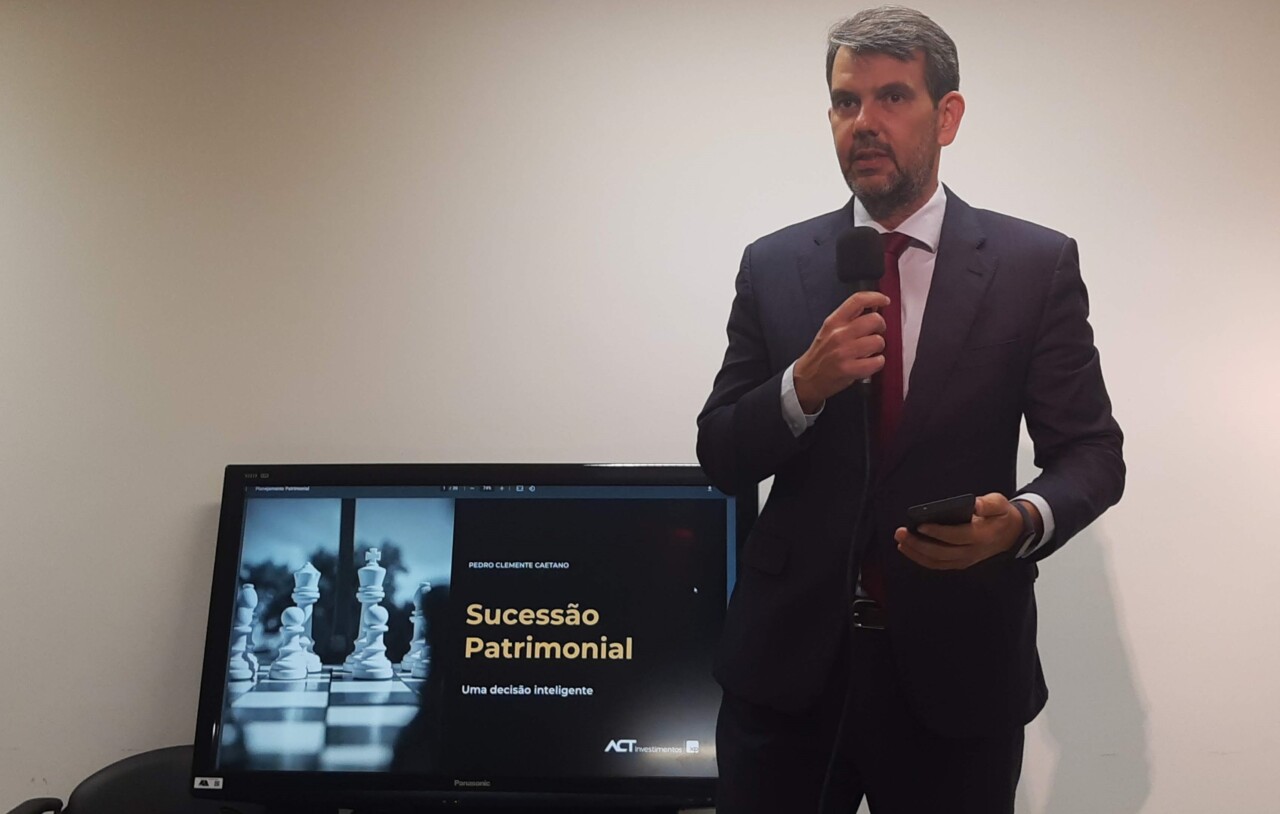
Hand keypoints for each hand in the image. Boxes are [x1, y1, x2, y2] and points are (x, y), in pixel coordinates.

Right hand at [792, 291, 890, 411]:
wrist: (807, 377)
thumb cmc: (821, 355)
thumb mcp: (829, 330)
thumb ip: (848, 318)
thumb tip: (872, 308)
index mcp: (834, 322)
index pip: (857, 300)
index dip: (876, 297)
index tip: (884, 301)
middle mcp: (839, 334)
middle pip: (874, 319)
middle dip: (881, 326)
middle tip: (876, 332)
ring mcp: (843, 352)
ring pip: (878, 341)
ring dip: (878, 347)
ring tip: (870, 350)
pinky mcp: (849, 369)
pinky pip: (877, 362)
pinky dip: (878, 362)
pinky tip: (870, 362)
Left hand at [894, 493, 1029, 569]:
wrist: (1011, 533)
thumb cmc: (1001, 516)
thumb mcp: (1000, 504)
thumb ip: (989, 504)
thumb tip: (976, 504)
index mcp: (981, 536)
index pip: (956, 536)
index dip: (937, 532)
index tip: (920, 525)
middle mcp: (972, 552)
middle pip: (942, 552)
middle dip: (919, 544)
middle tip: (901, 533)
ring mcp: (965, 560)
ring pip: (937, 561)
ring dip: (916, 553)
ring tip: (901, 541)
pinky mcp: (960, 562)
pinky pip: (938, 564)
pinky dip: (922, 559)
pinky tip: (908, 549)